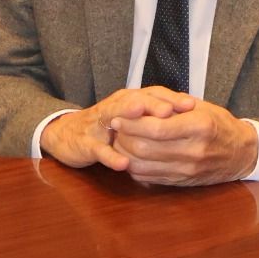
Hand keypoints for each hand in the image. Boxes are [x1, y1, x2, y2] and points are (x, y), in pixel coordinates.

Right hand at [40, 86, 195, 170]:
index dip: (170, 98)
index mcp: (128, 100)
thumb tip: (190, 115)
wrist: (67, 134)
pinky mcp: (86, 143)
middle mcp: (114, 107)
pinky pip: (99, 149)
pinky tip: (123, 163)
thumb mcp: (132, 117)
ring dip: (132, 121)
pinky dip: (110, 156)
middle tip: (171, 110)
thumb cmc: (106, 126)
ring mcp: (99, 125)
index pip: (152, 94)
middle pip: (134, 101)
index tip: (191, 104)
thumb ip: (155, 116)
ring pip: (115, 118)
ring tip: (149, 125)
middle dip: (153, 106)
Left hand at [109, 98, 258, 186]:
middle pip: (144, 148)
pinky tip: (130, 154)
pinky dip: (133, 166)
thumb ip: (170, 105)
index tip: (118, 115)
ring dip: (124, 153)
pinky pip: (148, 177)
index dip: (131, 122)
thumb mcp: (200, 107)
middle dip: (123, 137)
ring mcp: (187, 170)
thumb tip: (139, 104)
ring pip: (142, 166)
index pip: (155, 128)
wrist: (242, 154)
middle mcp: (193, 151)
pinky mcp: (181, 182)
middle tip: (115, 126)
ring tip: (119, 139)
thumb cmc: (219, 124)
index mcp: (199, 127)